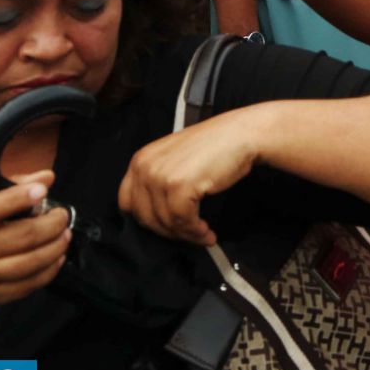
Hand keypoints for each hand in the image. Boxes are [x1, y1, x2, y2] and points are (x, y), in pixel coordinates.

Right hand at [0, 170, 68, 316]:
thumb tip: (45, 177)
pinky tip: (55, 257)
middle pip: (20, 237)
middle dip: (52, 223)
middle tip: (61, 214)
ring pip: (30, 263)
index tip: (41, 190)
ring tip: (63, 234)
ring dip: (56, 246)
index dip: (17, 199)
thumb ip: (3, 189)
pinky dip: (49, 270)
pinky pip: (28, 285)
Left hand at [119, 109, 264, 245]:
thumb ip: (160, 181)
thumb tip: (158, 216)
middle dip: (167, 231)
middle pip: (144, 216)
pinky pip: (182, 219)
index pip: (128, 203)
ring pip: (164, 221)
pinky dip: (195, 230)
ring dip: (185, 234)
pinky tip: (206, 231)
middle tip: (187, 235)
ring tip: (202, 235)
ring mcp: (160, 175)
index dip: (148, 220)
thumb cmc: (216, 146)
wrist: (242, 134)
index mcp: (141, 160)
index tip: (166, 227)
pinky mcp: (179, 185)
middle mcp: (145, 167)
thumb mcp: (176, 160)